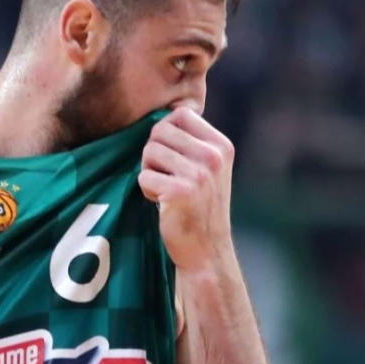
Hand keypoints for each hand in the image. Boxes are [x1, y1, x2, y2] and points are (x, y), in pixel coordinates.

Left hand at [139, 108, 234, 274]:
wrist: (206, 249)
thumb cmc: (199, 205)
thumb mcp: (208, 167)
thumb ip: (191, 141)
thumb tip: (162, 114)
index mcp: (221, 145)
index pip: (180, 114)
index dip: (166, 132)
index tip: (173, 156)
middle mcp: (213, 156)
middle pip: (160, 130)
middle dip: (153, 152)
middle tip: (165, 175)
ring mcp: (198, 174)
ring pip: (149, 151)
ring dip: (149, 171)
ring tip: (165, 189)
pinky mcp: (180, 191)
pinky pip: (144, 176)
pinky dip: (147, 189)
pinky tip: (163, 203)